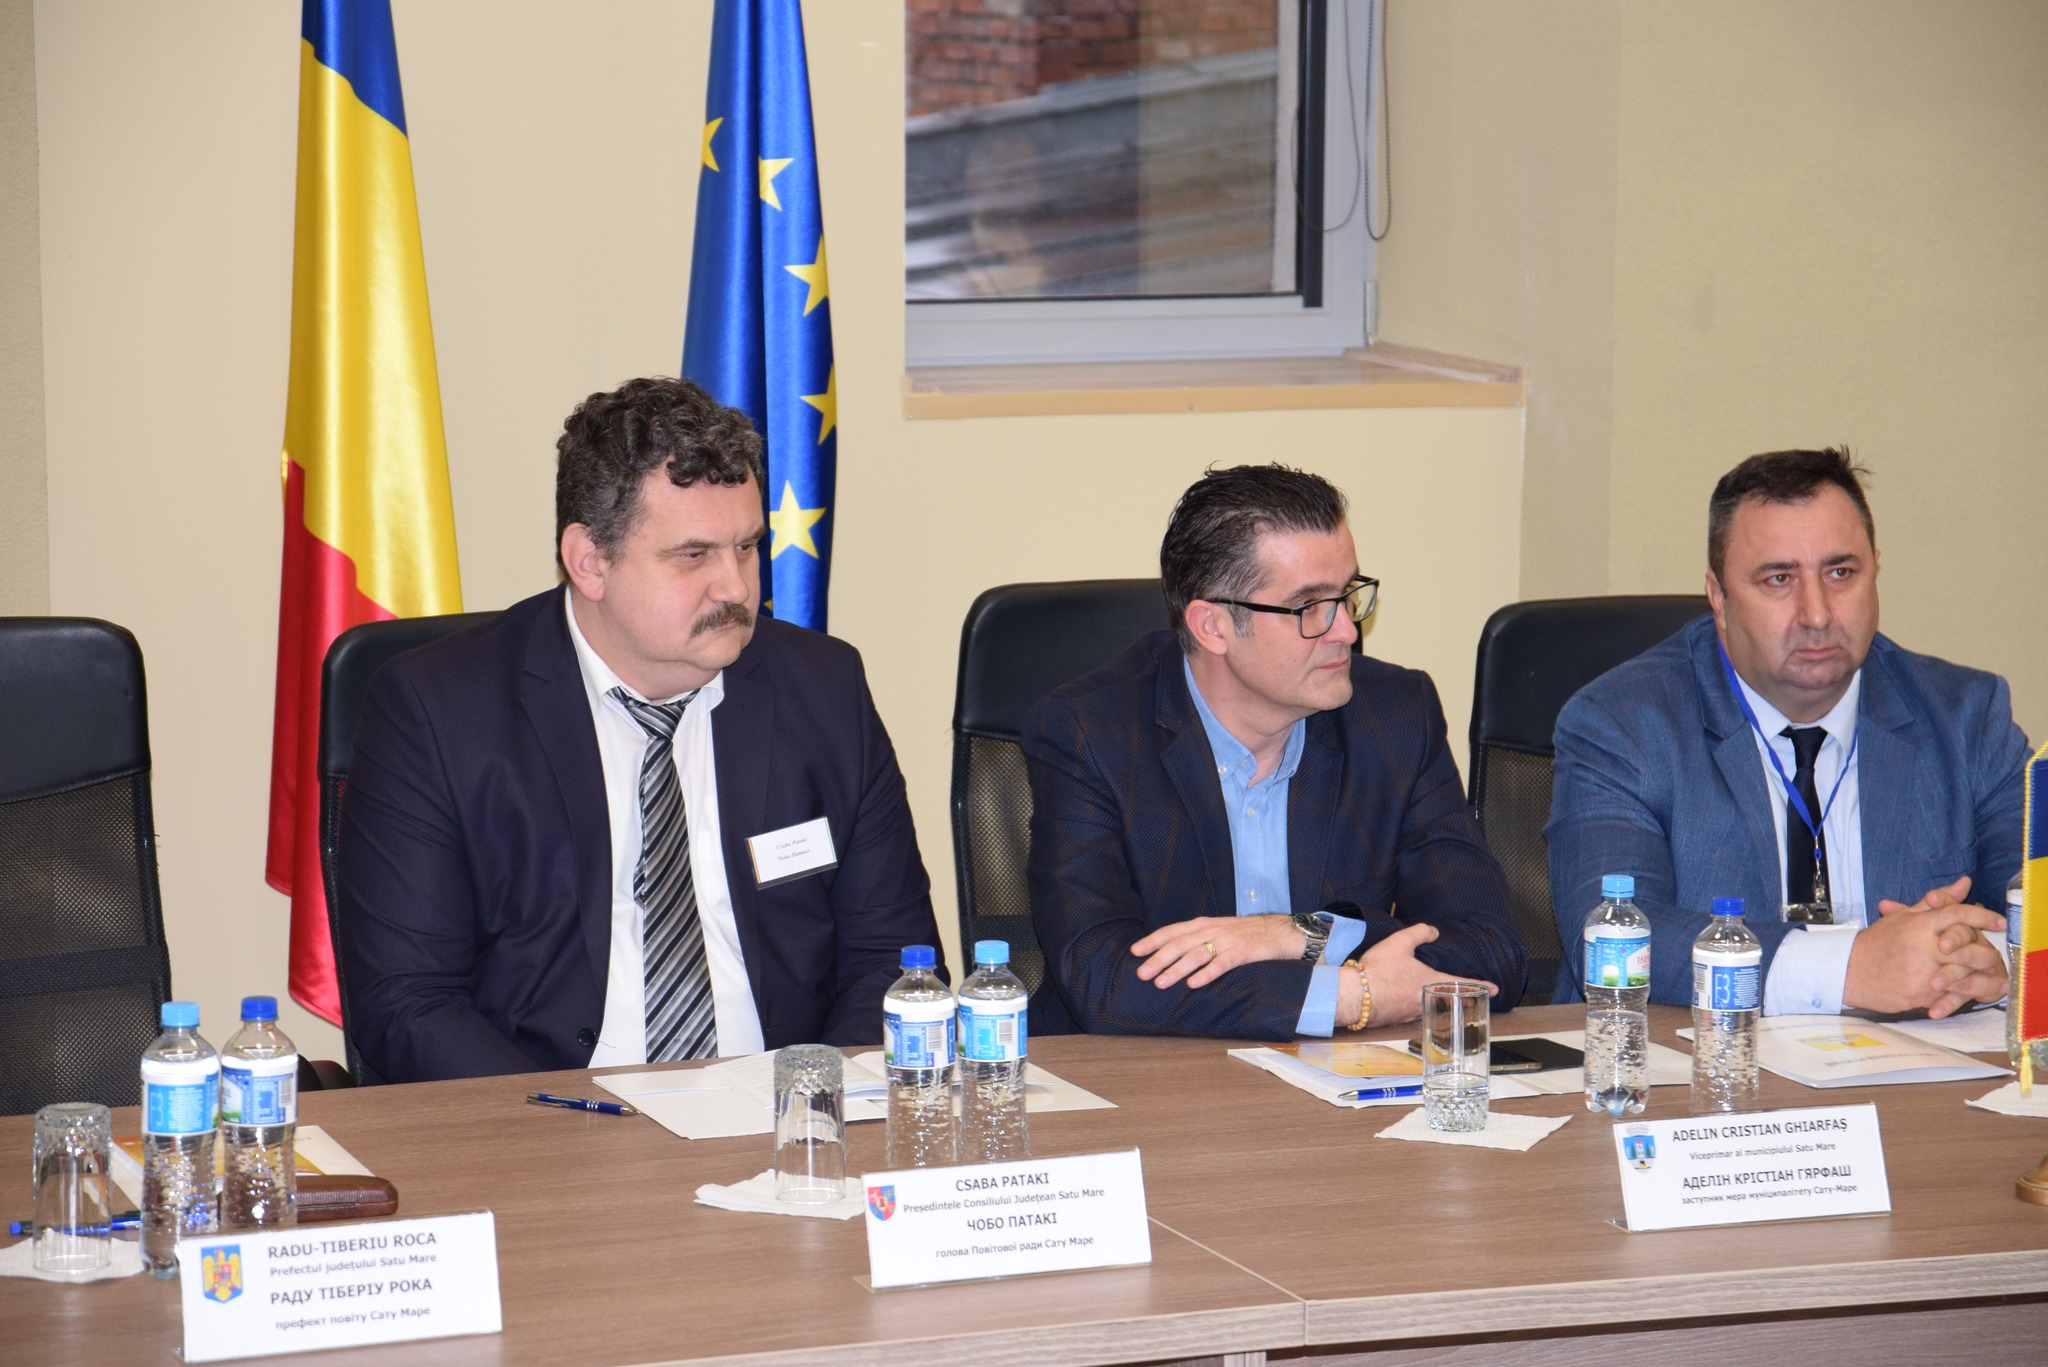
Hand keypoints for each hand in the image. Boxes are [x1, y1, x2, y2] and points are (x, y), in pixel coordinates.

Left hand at [1131, 915, 1305, 989]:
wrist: (1277, 931)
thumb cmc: (1243, 934)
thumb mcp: (1216, 930)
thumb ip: (1195, 938)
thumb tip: (1169, 951)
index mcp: (1202, 924)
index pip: (1172, 931)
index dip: (1153, 941)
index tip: (1135, 951)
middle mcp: (1211, 930)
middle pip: (1179, 944)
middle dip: (1158, 959)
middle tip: (1142, 973)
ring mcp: (1226, 941)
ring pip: (1196, 955)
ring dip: (1176, 969)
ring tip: (1161, 982)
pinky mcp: (1241, 953)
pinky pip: (1221, 964)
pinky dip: (1206, 974)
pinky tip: (1194, 984)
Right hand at [1341, 923, 1496, 1027]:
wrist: (1354, 996)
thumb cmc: (1378, 970)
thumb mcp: (1399, 943)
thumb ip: (1418, 933)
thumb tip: (1433, 931)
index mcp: (1430, 982)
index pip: (1462, 984)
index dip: (1480, 986)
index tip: (1495, 990)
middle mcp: (1425, 1001)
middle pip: (1450, 1001)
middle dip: (1463, 1000)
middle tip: (1472, 1000)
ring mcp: (1411, 1014)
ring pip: (1430, 1008)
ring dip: (1437, 1004)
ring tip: (1438, 999)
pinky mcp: (1397, 1019)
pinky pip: (1411, 1013)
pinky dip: (1414, 1007)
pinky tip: (1405, 1002)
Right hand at [1852, 877, 2007, 1016]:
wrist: (1848, 971)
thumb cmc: (1877, 944)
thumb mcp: (1905, 917)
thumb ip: (1938, 901)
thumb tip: (1964, 883)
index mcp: (1919, 924)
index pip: (1958, 914)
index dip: (1984, 918)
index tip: (2000, 923)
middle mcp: (1922, 946)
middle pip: (1969, 948)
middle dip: (1987, 954)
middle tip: (1994, 957)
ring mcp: (1922, 971)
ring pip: (1964, 975)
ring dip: (1982, 978)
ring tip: (1991, 979)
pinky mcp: (1921, 994)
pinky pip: (1950, 994)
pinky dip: (1963, 994)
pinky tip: (1971, 992)